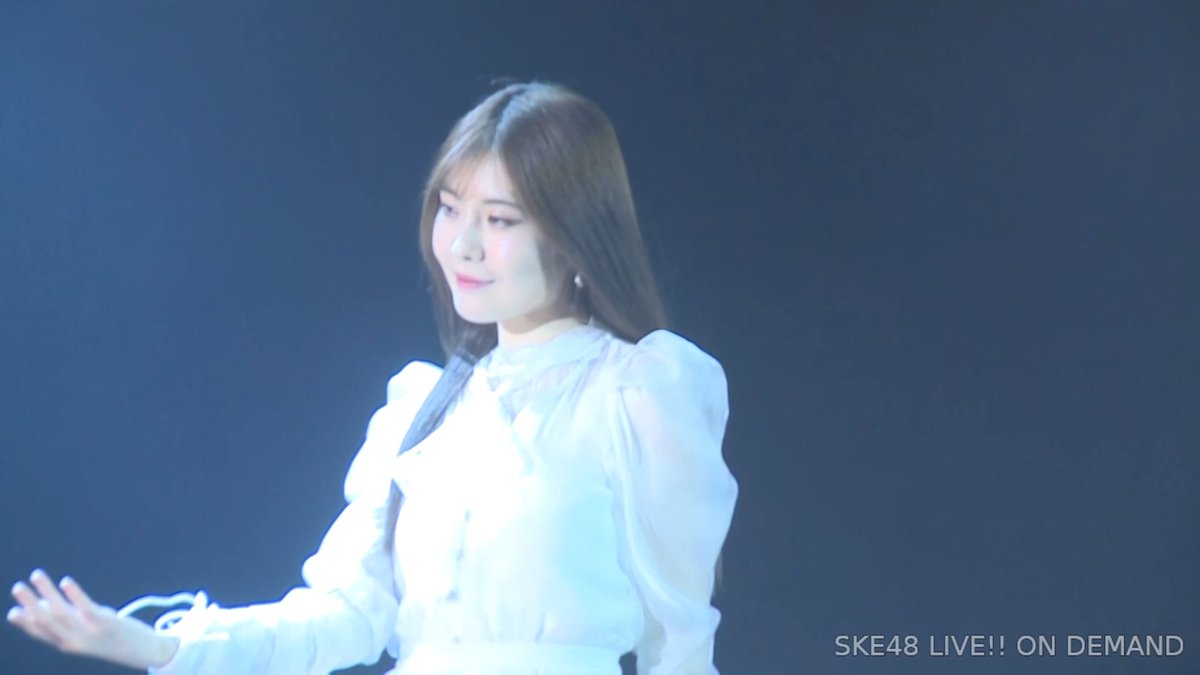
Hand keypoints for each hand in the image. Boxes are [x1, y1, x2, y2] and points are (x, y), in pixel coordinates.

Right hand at [8, 569, 178, 669]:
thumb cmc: (112, 638)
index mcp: (68, 644)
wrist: (143, 651)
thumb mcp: (86, 633)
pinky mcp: (106, 622)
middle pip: (47, 620)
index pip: (41, 633)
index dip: (25, 623)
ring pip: (61, 611)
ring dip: (46, 592)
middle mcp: (75, 640)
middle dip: (30, 603)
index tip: (12, 612)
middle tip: (17, 587)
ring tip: (36, 575)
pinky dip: (74, 594)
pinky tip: (65, 581)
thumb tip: (44, 602)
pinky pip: (86, 607)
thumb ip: (66, 621)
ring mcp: (89, 632)